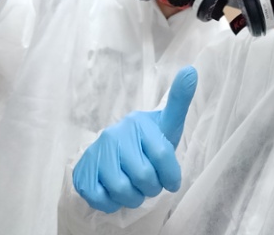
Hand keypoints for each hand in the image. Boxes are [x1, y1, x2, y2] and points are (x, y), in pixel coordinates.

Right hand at [72, 66, 197, 212]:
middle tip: (149, 183)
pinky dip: (112, 204)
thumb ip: (179, 100)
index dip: (170, 175)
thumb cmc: (148, 140)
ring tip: (135, 188)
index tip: (172, 181)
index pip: (162, 155)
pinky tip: (116, 193)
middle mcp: (115, 134)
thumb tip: (191, 70)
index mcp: (138, 123)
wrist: (114, 153)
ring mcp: (96, 153)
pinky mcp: (82, 172)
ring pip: (122, 190)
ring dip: (133, 198)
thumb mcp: (167, 123)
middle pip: (144, 176)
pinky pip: (101, 199)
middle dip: (151, 187)